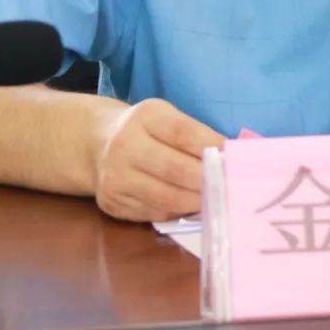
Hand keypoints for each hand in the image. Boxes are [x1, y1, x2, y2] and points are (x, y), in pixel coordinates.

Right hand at [92, 99, 225, 221]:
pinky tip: (191, 206)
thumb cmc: (145, 129)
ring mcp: (116, 177)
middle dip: (207, 180)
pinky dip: (177, 211)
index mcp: (145, 116)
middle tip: (229, 186)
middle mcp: (125, 145)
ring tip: (215, 200)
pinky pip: (153, 212)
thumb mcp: (165, 117)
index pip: (183, 132)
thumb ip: (193, 134)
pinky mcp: (113, 202)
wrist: (97, 143)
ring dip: (196, 201)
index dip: (210, 147)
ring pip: (165, 197)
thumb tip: (229, 156)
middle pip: (175, 168)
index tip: (232, 158)